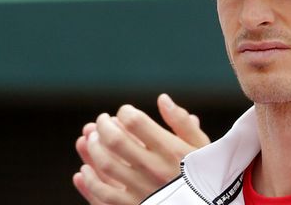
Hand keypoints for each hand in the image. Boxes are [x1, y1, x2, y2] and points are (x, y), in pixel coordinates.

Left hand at [73, 94, 210, 203]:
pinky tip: (85, 170)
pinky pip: (103, 193)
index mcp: (171, 150)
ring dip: (93, 149)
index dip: (125, 112)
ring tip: (92, 139)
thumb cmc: (205, 174)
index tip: (124, 111)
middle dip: (104, 126)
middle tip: (101, 121)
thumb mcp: (202, 146)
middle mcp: (155, 168)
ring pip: (106, 164)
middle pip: (116, 141)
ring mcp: (142, 189)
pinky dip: (90, 180)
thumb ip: (182, 122)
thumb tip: (162, 99)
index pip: (136, 122)